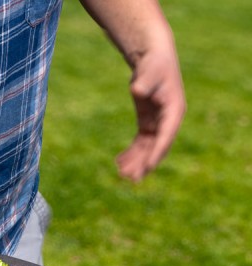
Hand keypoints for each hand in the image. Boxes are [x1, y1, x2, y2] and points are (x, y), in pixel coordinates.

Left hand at [116, 46, 185, 181]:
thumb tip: (138, 91)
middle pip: (156, 147)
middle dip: (143, 163)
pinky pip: (141, 142)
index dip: (156, 153)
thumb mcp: (150, 72)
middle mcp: (169, 120)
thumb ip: (145, 83)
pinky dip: (131, 152)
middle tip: (130, 179)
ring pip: (147, 148)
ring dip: (136, 161)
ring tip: (121, 174)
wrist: (152, 58)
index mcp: (174, 111)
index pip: (166, 136)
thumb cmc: (153, 64)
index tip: (147, 167)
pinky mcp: (148, 122)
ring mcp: (158, 123)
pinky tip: (119, 162)